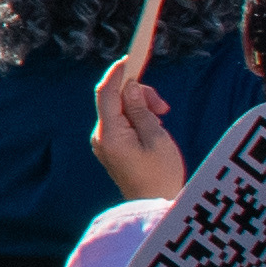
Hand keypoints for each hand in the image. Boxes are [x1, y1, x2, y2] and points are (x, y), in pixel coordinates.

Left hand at [86, 54, 185, 206]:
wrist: (155, 208)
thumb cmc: (161, 175)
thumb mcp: (157, 138)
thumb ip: (141, 110)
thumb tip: (130, 87)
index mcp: (110, 134)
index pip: (106, 93)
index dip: (118, 73)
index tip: (131, 58)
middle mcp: (101, 137)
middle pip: (114, 100)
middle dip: (138, 94)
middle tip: (164, 107)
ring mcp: (105, 144)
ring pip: (119, 110)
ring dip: (141, 107)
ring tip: (163, 118)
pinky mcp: (113, 148)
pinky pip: (122, 123)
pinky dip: (137, 118)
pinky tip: (154, 127)